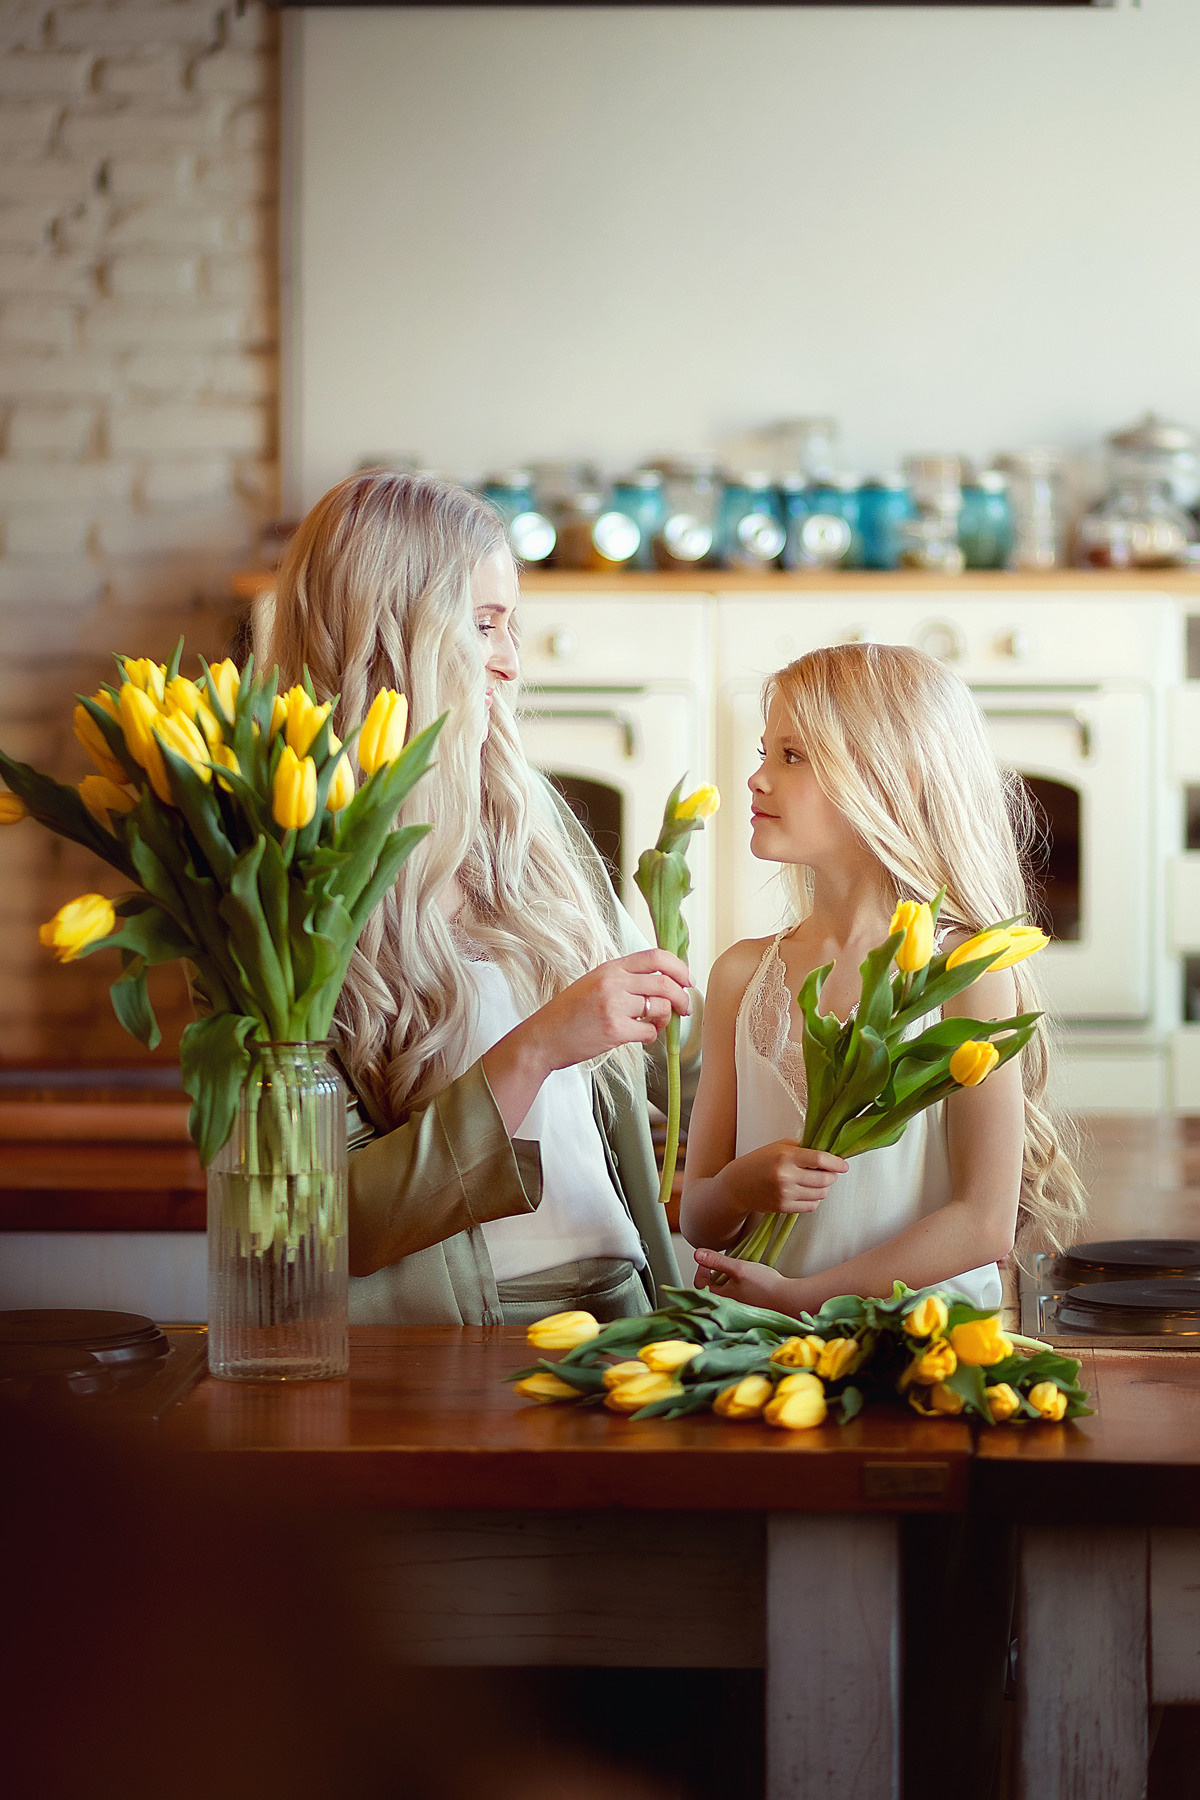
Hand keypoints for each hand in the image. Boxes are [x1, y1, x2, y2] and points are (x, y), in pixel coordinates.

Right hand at [514, 949, 692, 1073]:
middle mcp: (613, 983)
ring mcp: (614, 1006)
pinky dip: (651, 1036)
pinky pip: (649, 1032)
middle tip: (685, 1008)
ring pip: (661, 1009)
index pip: (656, 957)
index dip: (679, 967)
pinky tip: (640, 1036)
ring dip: (665, 1019)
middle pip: (666, 984)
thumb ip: (624, 978)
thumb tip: (662, 981)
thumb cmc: (569, 1013)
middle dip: (682, 997)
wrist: (543, 1037)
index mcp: (610, 967)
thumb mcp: (594, 983)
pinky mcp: (614, 1030)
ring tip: (656, 1024)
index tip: (687, 980)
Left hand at [692, 1248, 799, 1309]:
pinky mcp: (748, 1309)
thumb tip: (697, 1254)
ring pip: (724, 1292)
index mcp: (720, 1299)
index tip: (710, 1260)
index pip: (699, 1285)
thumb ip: (717, 1261)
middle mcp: (726, 1307)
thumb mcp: (738, 1268)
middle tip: (723, 1264)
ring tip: (737, 1271)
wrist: (789, 1299)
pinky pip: (735, 1296)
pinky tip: (748, 1281)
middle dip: (714, 1274)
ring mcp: (738, 1309)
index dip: (702, 1269)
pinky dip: (737, 1287)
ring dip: (726, 1280)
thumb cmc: (765, 1286)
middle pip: (711, 1289)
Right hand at [727, 1141, 847, 1217]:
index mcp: (785, 1157)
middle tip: (829, 1172)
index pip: (820, 1160)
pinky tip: (806, 1191)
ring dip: (824, 1188)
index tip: (843, 1165)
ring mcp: (785, 1194)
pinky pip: (812, 1206)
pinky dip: (814, 1199)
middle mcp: (786, 1176)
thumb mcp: (779, 1146)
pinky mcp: (784, 1208)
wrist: (738, 1185)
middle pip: (825, 1180)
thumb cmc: (759, 1161)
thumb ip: (803, 1148)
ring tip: (815, 1181)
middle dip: (832, 1176)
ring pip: (821, 1194)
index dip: (836, 1163)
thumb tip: (828, 1154)